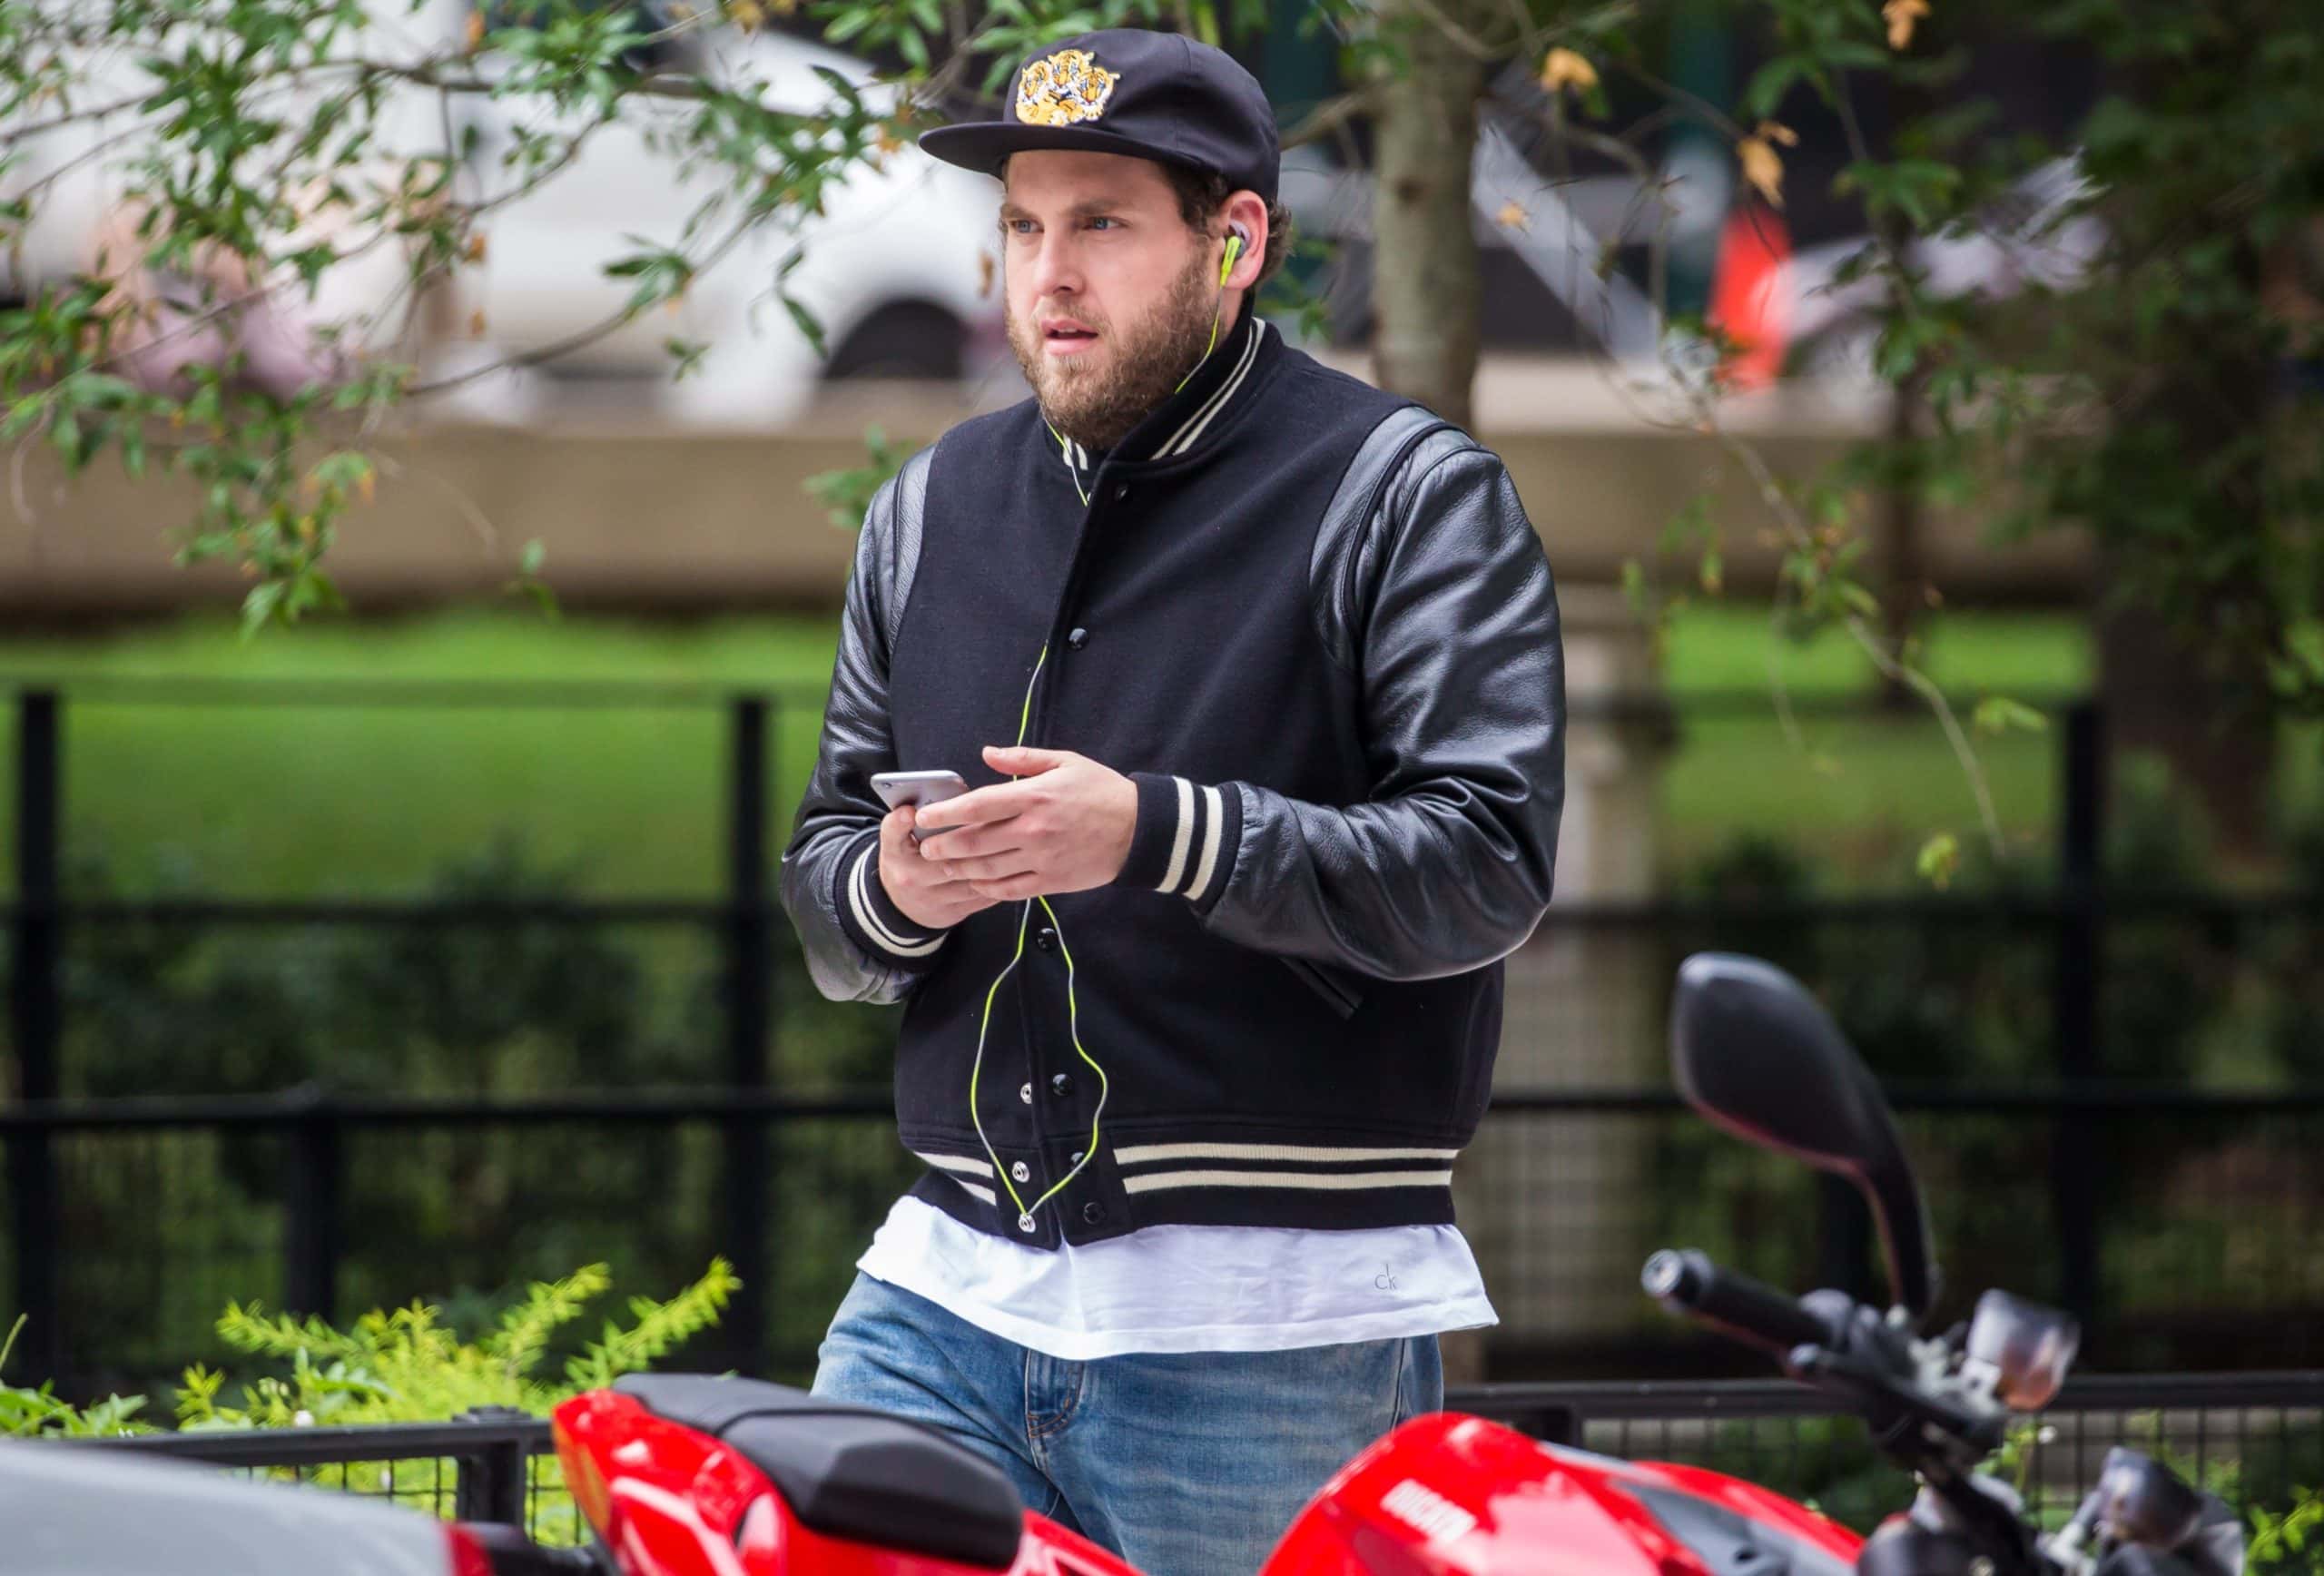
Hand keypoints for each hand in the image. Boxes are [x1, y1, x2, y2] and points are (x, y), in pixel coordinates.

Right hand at [876, 803, 1000, 931]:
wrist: (900, 905)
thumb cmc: (908, 858)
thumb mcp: (901, 838)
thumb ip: (917, 818)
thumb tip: (953, 797)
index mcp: (895, 850)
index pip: (892, 832)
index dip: (900, 822)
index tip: (910, 812)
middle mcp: (909, 875)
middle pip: (943, 853)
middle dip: (971, 838)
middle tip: (997, 821)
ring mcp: (930, 898)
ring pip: (968, 875)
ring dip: (993, 859)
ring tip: (1012, 842)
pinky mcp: (950, 912)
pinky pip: (981, 895)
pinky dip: (999, 879)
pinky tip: (1012, 865)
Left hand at [908, 745, 1137, 901]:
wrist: (1139, 829)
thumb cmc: (1101, 790)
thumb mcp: (1066, 762)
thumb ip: (1022, 758)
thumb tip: (987, 753)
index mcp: (1034, 796)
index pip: (978, 806)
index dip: (945, 812)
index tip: (923, 816)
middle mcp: (1033, 829)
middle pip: (975, 842)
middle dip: (943, 845)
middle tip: (925, 847)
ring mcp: (1042, 858)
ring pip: (988, 869)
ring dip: (960, 869)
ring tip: (943, 866)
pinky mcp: (1052, 880)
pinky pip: (1010, 889)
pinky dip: (988, 888)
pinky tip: (976, 884)